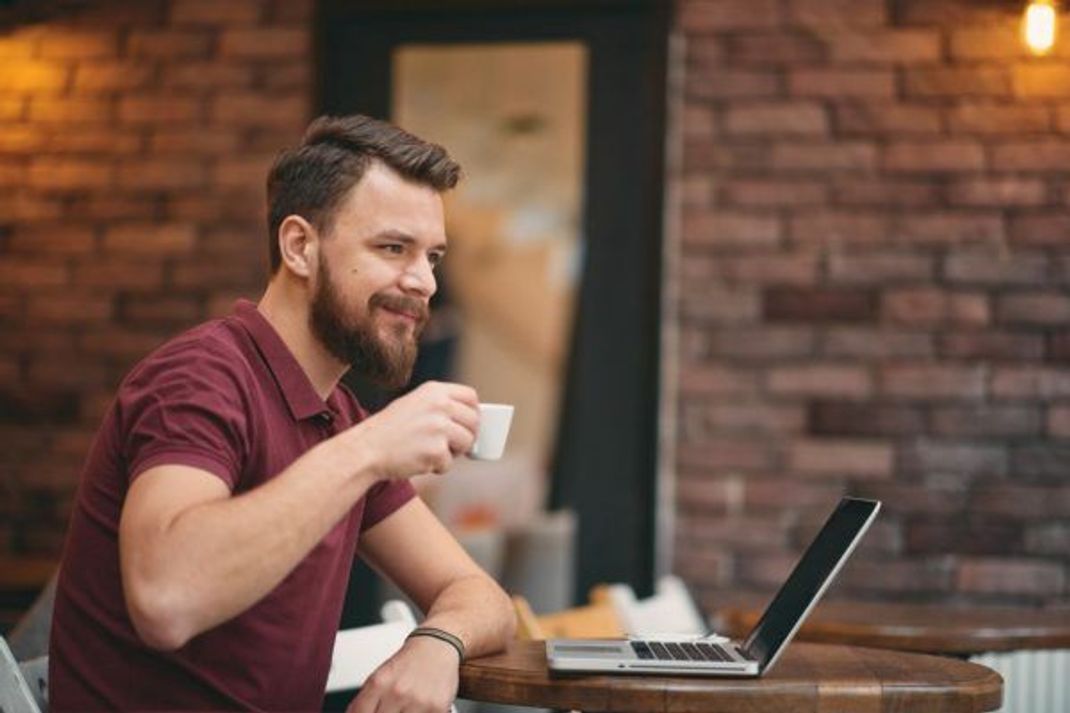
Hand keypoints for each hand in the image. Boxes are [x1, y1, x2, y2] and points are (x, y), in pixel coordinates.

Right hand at [345, 381, 478, 479]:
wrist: (365, 449)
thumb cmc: (389, 430)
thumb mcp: (414, 405)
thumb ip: (440, 406)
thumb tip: (473, 418)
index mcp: (434, 391)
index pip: (471, 397)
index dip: (473, 412)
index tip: (468, 424)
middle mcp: (439, 405)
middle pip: (474, 421)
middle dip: (467, 435)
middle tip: (452, 445)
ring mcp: (439, 427)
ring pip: (467, 442)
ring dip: (454, 453)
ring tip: (431, 453)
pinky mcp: (436, 450)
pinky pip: (449, 463)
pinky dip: (437, 467)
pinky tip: (419, 461)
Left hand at [346, 636, 459, 712]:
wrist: (437, 646)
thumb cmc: (408, 663)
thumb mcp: (380, 676)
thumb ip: (363, 701)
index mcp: (379, 683)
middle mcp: (398, 692)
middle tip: (390, 709)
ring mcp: (418, 702)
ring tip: (405, 707)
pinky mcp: (437, 708)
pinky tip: (419, 708)